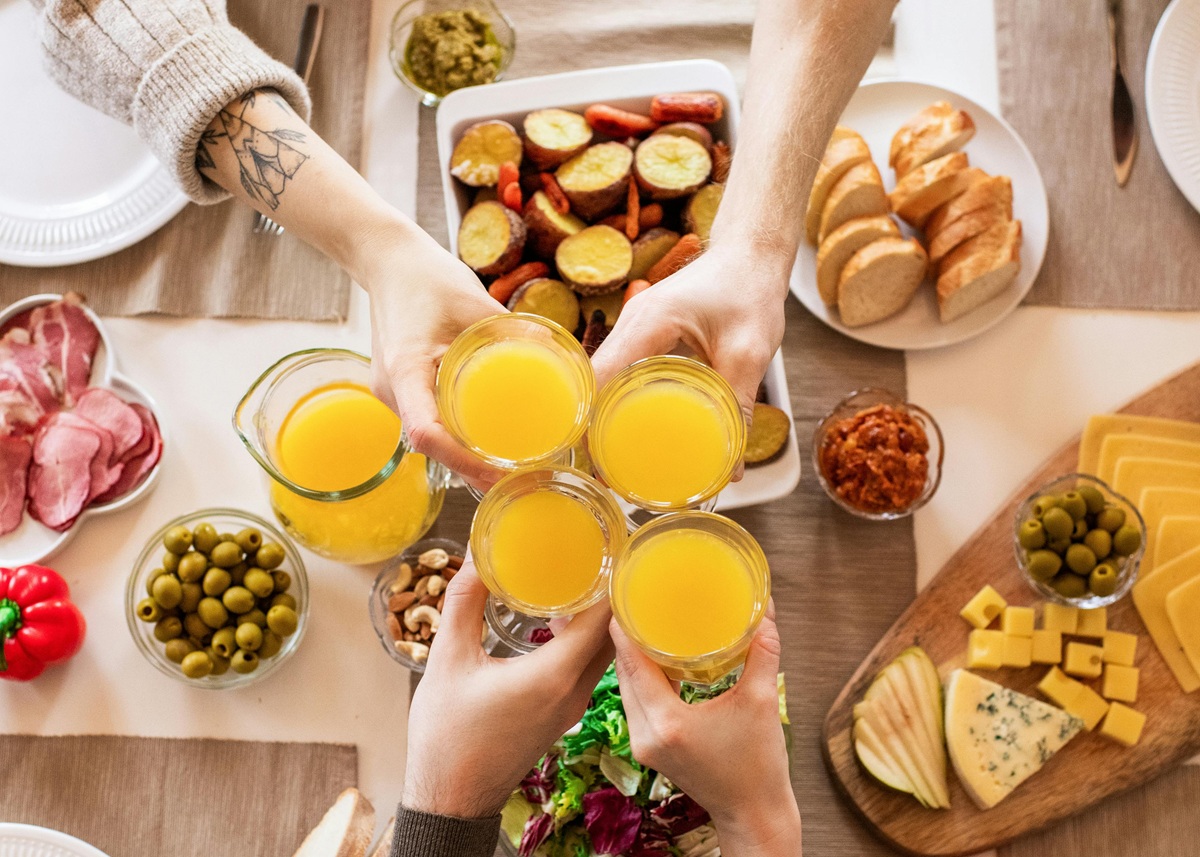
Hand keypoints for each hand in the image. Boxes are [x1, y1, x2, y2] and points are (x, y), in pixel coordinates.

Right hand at [360, 225, 505, 488]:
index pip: (426, 433)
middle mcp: (392, 390)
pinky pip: (429, 422)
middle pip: (432, 447)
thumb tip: (561, 356)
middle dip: (473, 469)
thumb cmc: (429, 277)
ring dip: (465, 458)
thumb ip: (514, 330)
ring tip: (512, 467)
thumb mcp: (476, 301)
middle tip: (521, 477)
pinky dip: (456, 438)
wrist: (388, 261)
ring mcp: (392, 393)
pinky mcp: (401, 390)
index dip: (463, 460)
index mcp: (405, 370)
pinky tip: (488, 443)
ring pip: (430, 439)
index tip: (500, 473)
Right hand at [402, 562, 613, 818]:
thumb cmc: (446, 734)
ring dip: (598, 618)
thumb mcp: (448, 660)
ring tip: (582, 576)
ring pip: (602, 653)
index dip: (612, 580)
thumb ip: (463, 602)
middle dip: (610, 593)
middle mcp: (575, 691)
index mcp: (555, 675)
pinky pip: (589, 668)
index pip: (605, 619)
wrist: (450, 798)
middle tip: (599, 552)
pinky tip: (561, 616)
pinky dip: (585, 640)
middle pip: (612, 634)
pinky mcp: (562, 714)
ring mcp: (572, 706)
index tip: (610, 546)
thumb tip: (478, 555)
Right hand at [589, 244, 789, 477]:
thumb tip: (731, 468)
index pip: (598, 377)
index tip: (595, 459)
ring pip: (605, 378)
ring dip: (605, 415)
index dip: (589, 420)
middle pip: (595, 382)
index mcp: (648, 322)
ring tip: (616, 459)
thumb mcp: (750, 351)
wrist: (750, 255)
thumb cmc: (750, 290)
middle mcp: (631, 322)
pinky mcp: (643, 333)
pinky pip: (621, 371)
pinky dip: (621, 400)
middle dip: (594, 427)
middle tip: (607, 472)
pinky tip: (634, 428)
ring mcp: (634, 326)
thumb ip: (738, 407)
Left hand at [610, 603, 801, 855]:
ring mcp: (643, 745)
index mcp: (667, 722)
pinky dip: (641, 679)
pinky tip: (655, 658)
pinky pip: (635, 703)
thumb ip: (762, 653)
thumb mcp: (763, 702)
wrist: (753, 814)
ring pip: (626, 689)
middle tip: (636, 601)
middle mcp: (646, 734)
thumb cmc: (759, 765)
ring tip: (644, 624)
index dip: (625, 628)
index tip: (625, 596)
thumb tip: (767, 611)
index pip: (632, 664)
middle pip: (624, 673)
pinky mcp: (649, 749)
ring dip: (633, 658)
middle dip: (628, 637)